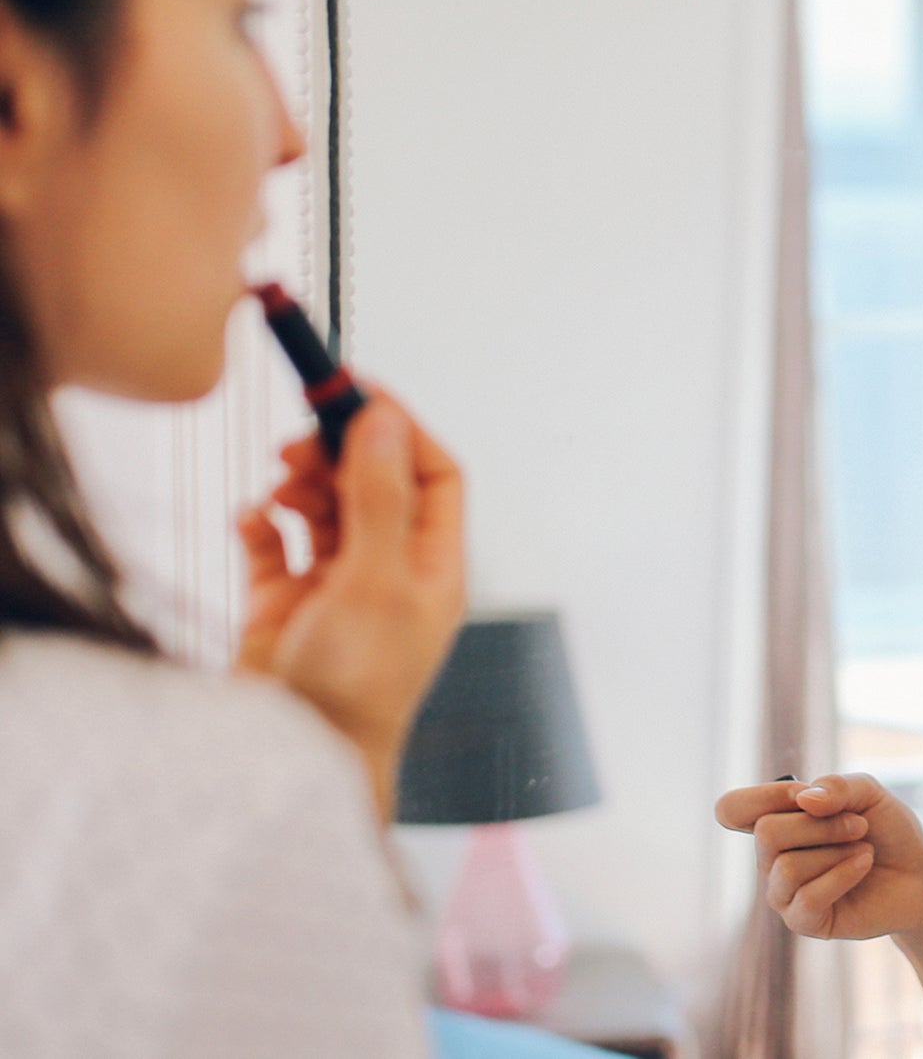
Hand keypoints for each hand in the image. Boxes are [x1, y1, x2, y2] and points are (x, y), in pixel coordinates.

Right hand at [236, 393, 465, 817]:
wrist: (293, 764)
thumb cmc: (354, 687)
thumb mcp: (375, 580)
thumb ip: (378, 496)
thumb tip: (385, 420)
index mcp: (433, 566)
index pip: (433, 475)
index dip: (401, 429)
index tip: (357, 394)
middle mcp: (391, 571)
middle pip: (376, 483)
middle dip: (342, 451)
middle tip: (302, 438)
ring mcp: (337, 588)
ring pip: (326, 507)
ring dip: (304, 483)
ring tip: (280, 480)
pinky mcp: (284, 607)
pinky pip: (276, 545)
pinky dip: (264, 522)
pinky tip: (253, 520)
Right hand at [716, 773, 922, 942]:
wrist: (918, 874)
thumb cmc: (885, 829)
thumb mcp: (867, 791)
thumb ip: (836, 785)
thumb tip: (804, 799)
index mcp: (774, 820)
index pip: (731, 808)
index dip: (766, 796)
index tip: (807, 795)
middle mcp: (771, 858)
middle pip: (766, 832)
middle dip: (819, 824)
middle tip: (857, 825)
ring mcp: (784, 892)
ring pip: (787, 865)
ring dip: (835, 848)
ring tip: (863, 847)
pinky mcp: (804, 922)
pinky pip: (807, 897)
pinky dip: (842, 874)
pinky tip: (864, 864)